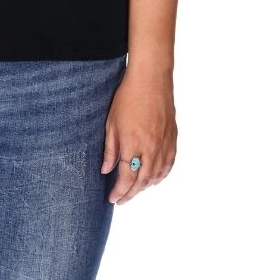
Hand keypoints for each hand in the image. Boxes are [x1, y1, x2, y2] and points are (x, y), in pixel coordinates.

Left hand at [100, 65, 176, 204]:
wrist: (151, 80)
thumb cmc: (127, 98)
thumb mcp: (111, 123)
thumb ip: (110, 149)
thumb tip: (106, 170)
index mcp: (133, 144)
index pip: (126, 178)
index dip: (119, 191)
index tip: (112, 198)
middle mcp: (151, 149)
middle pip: (141, 181)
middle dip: (130, 194)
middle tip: (121, 199)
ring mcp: (164, 145)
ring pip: (156, 176)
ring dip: (144, 187)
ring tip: (134, 190)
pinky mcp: (173, 140)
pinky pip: (168, 166)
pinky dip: (160, 176)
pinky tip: (153, 179)